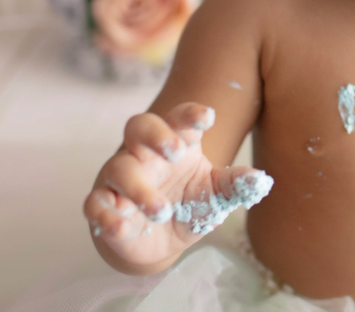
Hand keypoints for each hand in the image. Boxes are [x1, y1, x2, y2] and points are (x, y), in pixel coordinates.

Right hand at [83, 102, 271, 270]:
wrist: (160, 240)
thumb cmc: (189, 204)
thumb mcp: (216, 196)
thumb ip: (235, 184)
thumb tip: (259, 181)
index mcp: (177, 143)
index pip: (180, 118)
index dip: (190, 114)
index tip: (207, 117)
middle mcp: (145, 154)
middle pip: (139, 126)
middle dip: (156, 134)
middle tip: (175, 151)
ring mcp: (121, 179)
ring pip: (119, 168)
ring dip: (138, 188)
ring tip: (161, 210)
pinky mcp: (104, 207)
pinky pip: (95, 203)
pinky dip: (106, 214)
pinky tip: (122, 227)